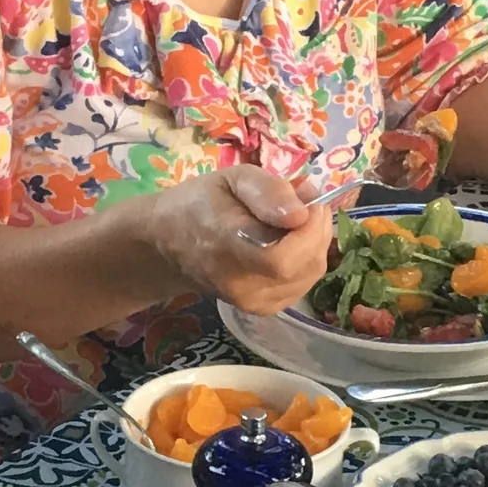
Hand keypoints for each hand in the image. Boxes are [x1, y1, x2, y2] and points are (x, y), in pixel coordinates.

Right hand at [144, 167, 336, 315]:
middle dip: (317, 231)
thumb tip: (300, 214)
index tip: (310, 201)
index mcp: (226, 245)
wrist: (170, 242)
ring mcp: (250, 301)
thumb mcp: (233, 178)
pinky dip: (307, 261)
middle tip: (308, 205)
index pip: (281, 256)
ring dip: (315, 245)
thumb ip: (268, 191)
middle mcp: (238, 283)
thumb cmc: (202, 202)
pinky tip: (292, 243)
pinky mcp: (261, 308)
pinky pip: (302, 285)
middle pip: (302, 266)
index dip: (309, 230)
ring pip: (309, 276)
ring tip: (298, 221)